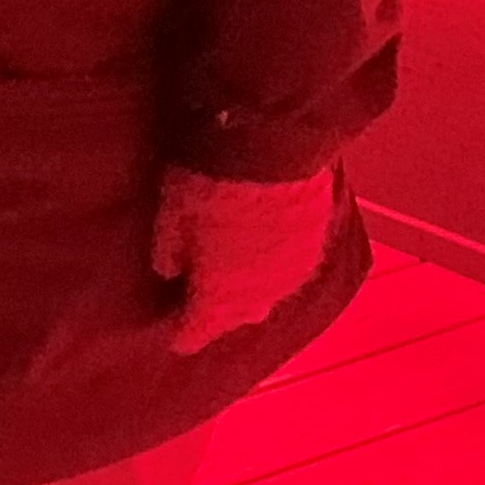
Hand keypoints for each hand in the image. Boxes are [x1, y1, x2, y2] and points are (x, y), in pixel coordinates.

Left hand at [151, 164, 338, 351]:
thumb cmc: (209, 180)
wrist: (273, 143)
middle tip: (206, 309)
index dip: (187, 335)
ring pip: (269, 293)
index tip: (178, 342)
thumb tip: (168, 272)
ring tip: (235, 284)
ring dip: (251, 291)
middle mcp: (262, 290)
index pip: (201, 327)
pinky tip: (264, 255)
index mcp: (222, 292)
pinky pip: (291, 266)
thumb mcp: (171, 212)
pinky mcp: (315, 240)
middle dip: (222, 315)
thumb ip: (169, 250)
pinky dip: (274, 265)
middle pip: (239, 315)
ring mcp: (293, 267)